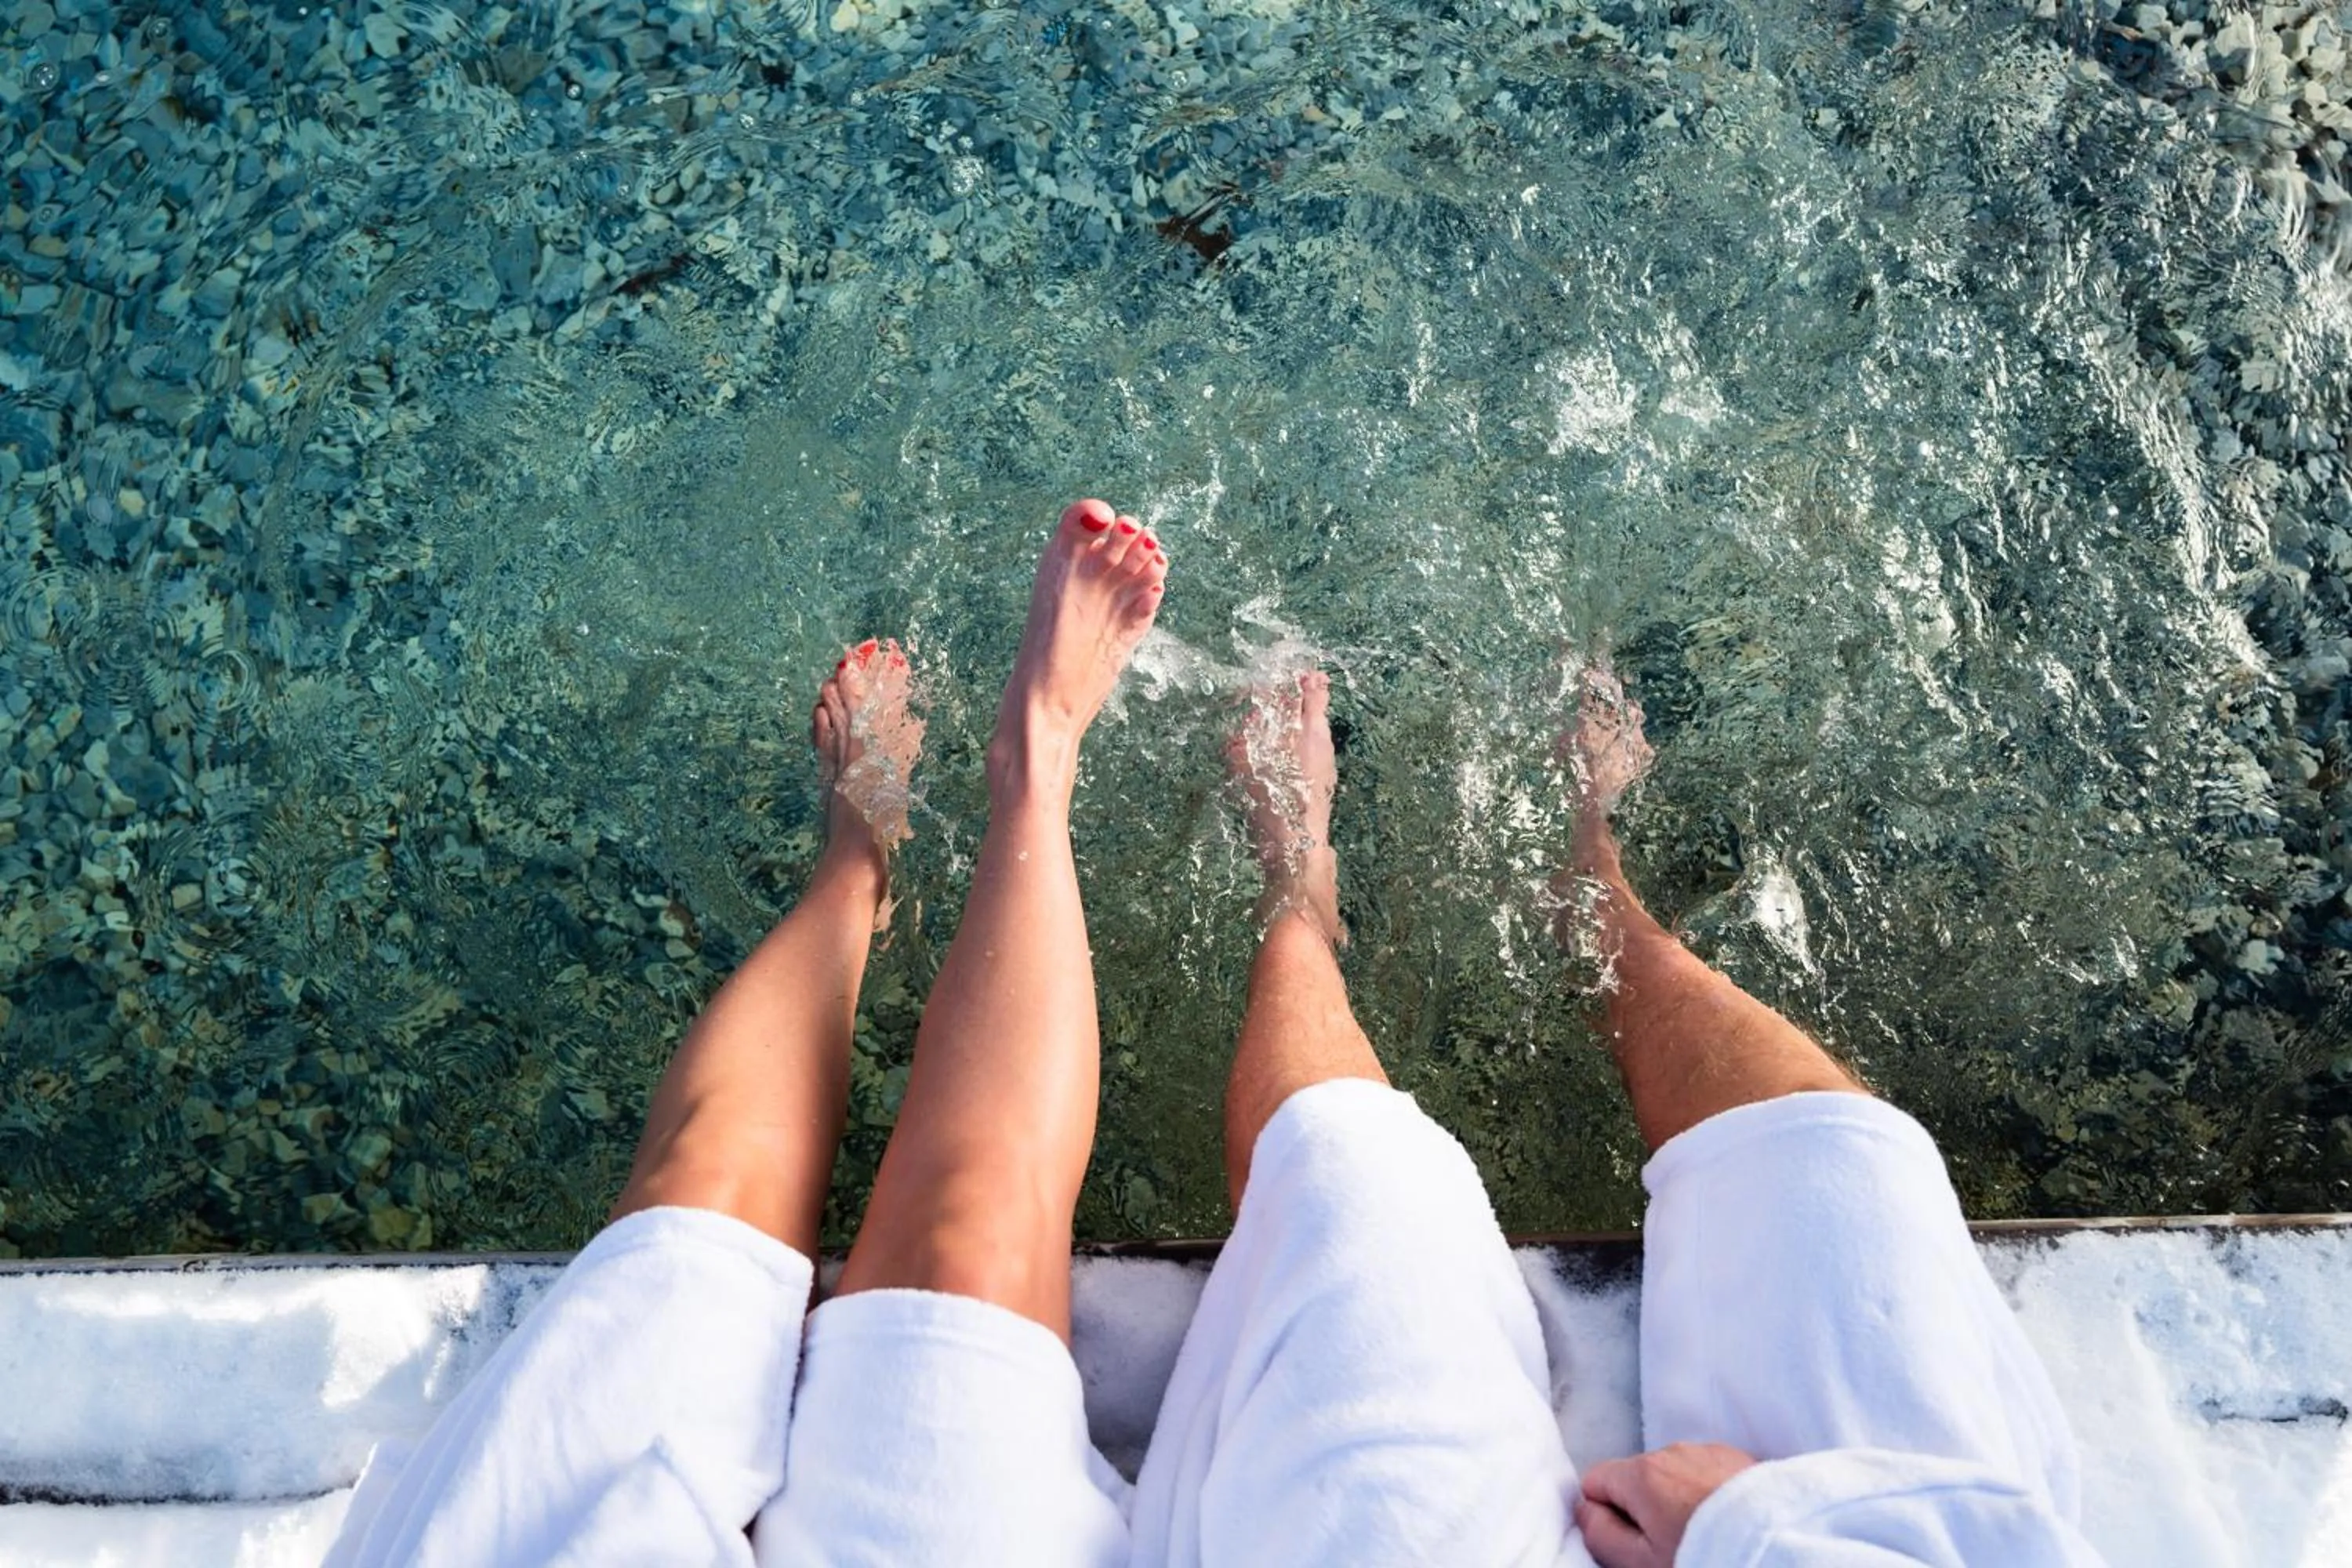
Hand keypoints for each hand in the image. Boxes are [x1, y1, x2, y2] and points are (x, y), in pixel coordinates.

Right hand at [1575, 1443, 1757, 1567]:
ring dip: (1678, 1501)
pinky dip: (1707, 1495)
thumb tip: (1586, 1511)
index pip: (1595, 1481)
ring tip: (1703, 1536)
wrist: (1781, 1545)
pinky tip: (1726, 1522)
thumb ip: (1601, 1535)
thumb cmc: (1708, 1556)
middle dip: (1644, 1509)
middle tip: (1670, 1547)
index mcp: (1641, 1473)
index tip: (1632, 1543)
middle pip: (1635, 1478)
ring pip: (1673, 1476)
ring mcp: (1709, 1451)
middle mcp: (1672, 1451)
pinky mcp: (1740, 1459)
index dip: (1605, 1516)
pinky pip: (1706, 1474)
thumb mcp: (1641, 1563)